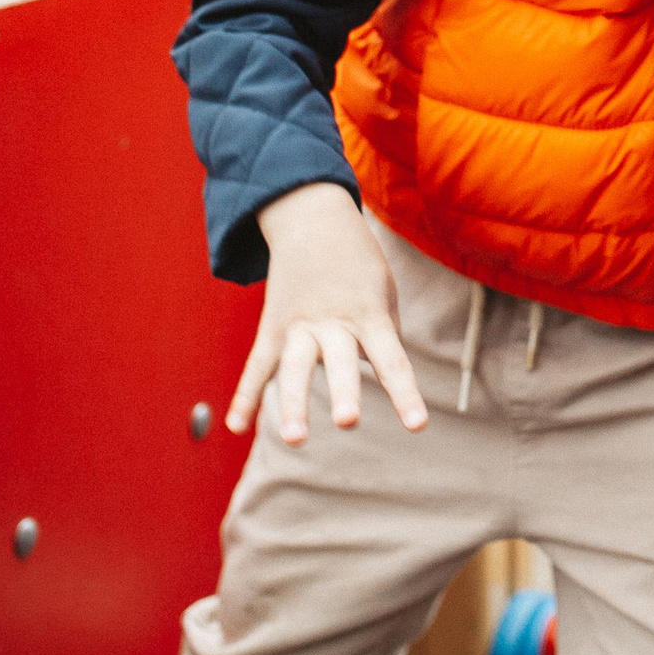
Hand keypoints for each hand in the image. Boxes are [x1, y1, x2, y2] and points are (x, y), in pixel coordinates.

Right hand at [228, 184, 428, 443]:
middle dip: (343, 391)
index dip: (405, 394)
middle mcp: (334, 322)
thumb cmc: (358, 260)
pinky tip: (237, 428)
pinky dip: (246, 395)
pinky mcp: (274, 325)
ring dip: (293, 403)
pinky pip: (258, 364)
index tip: (417, 426)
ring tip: (294, 439)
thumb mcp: (383, 289)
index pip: (392, 360)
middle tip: (348, 421)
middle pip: (339, 361)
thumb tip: (374, 371)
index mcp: (369, 314)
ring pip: (295, 367)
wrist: (312, 215)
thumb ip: (382, 333)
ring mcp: (300, 324)